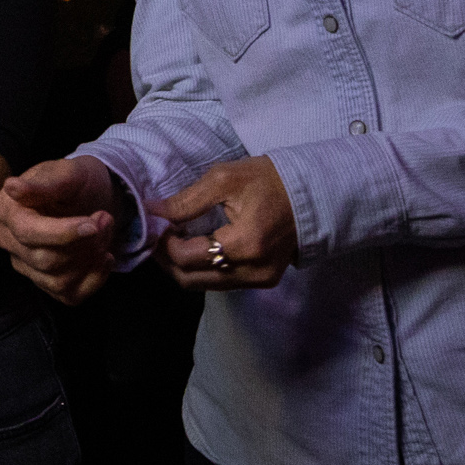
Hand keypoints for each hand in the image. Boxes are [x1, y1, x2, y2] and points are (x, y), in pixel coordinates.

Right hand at [0, 156, 119, 303]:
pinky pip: (69, 295)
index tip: (93, 225)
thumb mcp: (66, 173)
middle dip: (84, 243)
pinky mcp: (45, 282)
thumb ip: (42, 185)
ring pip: (58, 280)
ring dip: (91, 259)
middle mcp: (8, 241)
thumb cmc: (76, 181)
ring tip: (105, 232)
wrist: (91, 195)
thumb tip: (11, 187)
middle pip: (45, 259)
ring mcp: (25, 265)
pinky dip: (95, 279)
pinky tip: (105, 257)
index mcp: (6, 209)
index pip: (27, 232)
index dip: (63, 233)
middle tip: (106, 219)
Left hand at [152, 156, 296, 290]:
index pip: (186, 257)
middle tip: (156, 235)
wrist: (313, 193)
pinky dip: (201, 268)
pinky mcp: (264, 280)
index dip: (162, 242)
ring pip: (203, 285)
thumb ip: (185, 201)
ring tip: (171, 240)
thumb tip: (151, 211)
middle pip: (190, 279)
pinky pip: (221, 282)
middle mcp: (253, 270)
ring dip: (182, 266)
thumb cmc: (270, 180)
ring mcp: (260, 280)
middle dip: (166, 259)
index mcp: (245, 244)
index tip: (154, 223)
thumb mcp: (224, 179)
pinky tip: (194, 247)